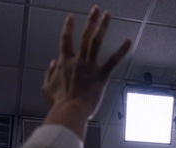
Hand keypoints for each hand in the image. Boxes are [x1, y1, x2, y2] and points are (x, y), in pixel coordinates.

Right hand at [42, 7, 131, 137]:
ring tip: (107, 15)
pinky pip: (113, 60)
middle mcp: (77, 60)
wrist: (70, 110)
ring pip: (96, 41)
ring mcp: (90, 66)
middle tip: (95, 9)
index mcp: (64, 62)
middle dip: (90, 20)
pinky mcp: (101, 75)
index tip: (71, 17)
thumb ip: (50, 73)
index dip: (68, 27)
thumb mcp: (46, 87)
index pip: (66, 40)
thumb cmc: (58, 102)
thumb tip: (53, 62)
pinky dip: (121, 50)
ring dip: (102, 27)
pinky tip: (129, 41)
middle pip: (84, 36)